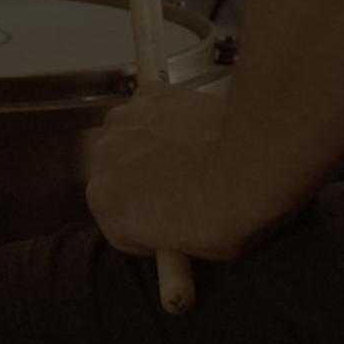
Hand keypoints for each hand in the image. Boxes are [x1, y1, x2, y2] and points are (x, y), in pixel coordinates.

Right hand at [86, 82, 259, 261]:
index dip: (138, 204)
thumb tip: (164, 225)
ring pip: (129, 128)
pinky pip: (150, 99)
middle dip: (139, 169)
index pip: (111, 202)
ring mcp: (124, 122)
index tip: (159, 206)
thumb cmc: (216, 216)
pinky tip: (192, 122)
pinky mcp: (149, 95)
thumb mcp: (175, 248)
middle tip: (177, 178)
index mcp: (102, 200)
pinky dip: (167, 108)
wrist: (241, 173)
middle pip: (114, 161)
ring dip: (151, 137)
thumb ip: (151, 231)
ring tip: (190, 150)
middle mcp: (103, 157)